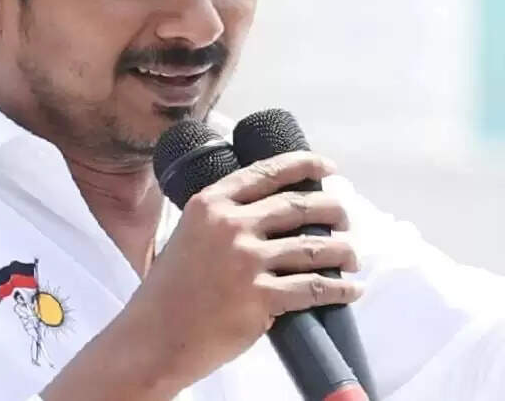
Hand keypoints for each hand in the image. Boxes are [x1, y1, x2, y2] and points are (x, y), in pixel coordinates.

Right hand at [120, 151, 361, 393]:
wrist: (152, 339)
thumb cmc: (169, 291)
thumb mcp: (187, 234)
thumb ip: (222, 218)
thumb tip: (271, 211)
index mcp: (212, 204)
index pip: (269, 172)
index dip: (306, 165)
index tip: (329, 168)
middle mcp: (231, 225)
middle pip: (301, 206)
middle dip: (334, 211)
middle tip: (345, 221)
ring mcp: (246, 261)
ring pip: (315, 247)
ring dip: (344, 252)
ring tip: (352, 258)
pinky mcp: (259, 298)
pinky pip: (314, 288)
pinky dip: (340, 290)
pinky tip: (351, 290)